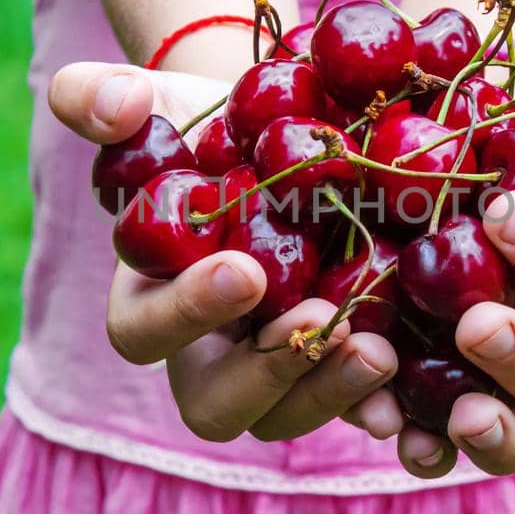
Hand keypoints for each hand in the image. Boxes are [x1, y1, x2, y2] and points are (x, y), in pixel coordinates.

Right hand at [48, 62, 399, 441]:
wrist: (293, 139)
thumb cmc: (209, 129)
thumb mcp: (156, 104)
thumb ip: (102, 97)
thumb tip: (116, 105)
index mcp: (149, 298)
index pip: (144, 331)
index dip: (187, 311)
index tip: (243, 270)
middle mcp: (209, 351)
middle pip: (217, 404)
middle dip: (265, 373)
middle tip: (317, 320)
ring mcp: (276, 368)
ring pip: (287, 416)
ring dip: (329, 393)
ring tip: (376, 349)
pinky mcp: (337, 363)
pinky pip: (353, 408)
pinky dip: (379, 403)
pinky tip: (412, 383)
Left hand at [343, 99, 514, 476]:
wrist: (414, 149)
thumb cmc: (500, 128)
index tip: (505, 212)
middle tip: (476, 322)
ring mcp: (491, 377)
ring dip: (494, 426)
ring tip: (462, 413)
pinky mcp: (432, 402)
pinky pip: (437, 445)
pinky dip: (421, 446)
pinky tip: (389, 427)